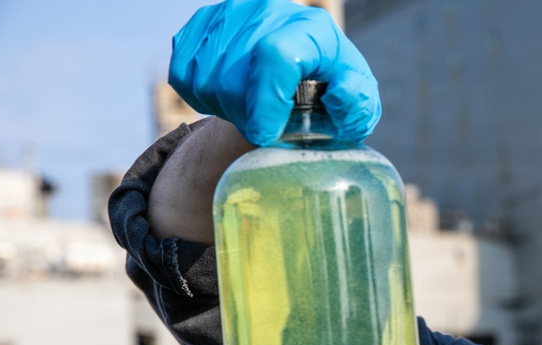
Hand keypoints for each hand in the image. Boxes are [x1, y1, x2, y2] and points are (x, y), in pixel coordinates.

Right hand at [169, 0, 380, 145]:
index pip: (276, 56)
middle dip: (248, 116)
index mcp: (313, 29)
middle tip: (268, 125)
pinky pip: (184, 76)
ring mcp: (231, 13)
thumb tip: (340, 95)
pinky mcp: (203, 24)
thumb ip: (355, 104)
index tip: (264, 135)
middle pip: (235, 78)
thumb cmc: (335, 95)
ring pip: (207, 80)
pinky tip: (231, 97)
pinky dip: (202, 99)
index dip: (265, 102)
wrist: (305, 73)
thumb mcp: (358, 106)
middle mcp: (268, 11)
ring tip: (254, 109)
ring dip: (226, 109)